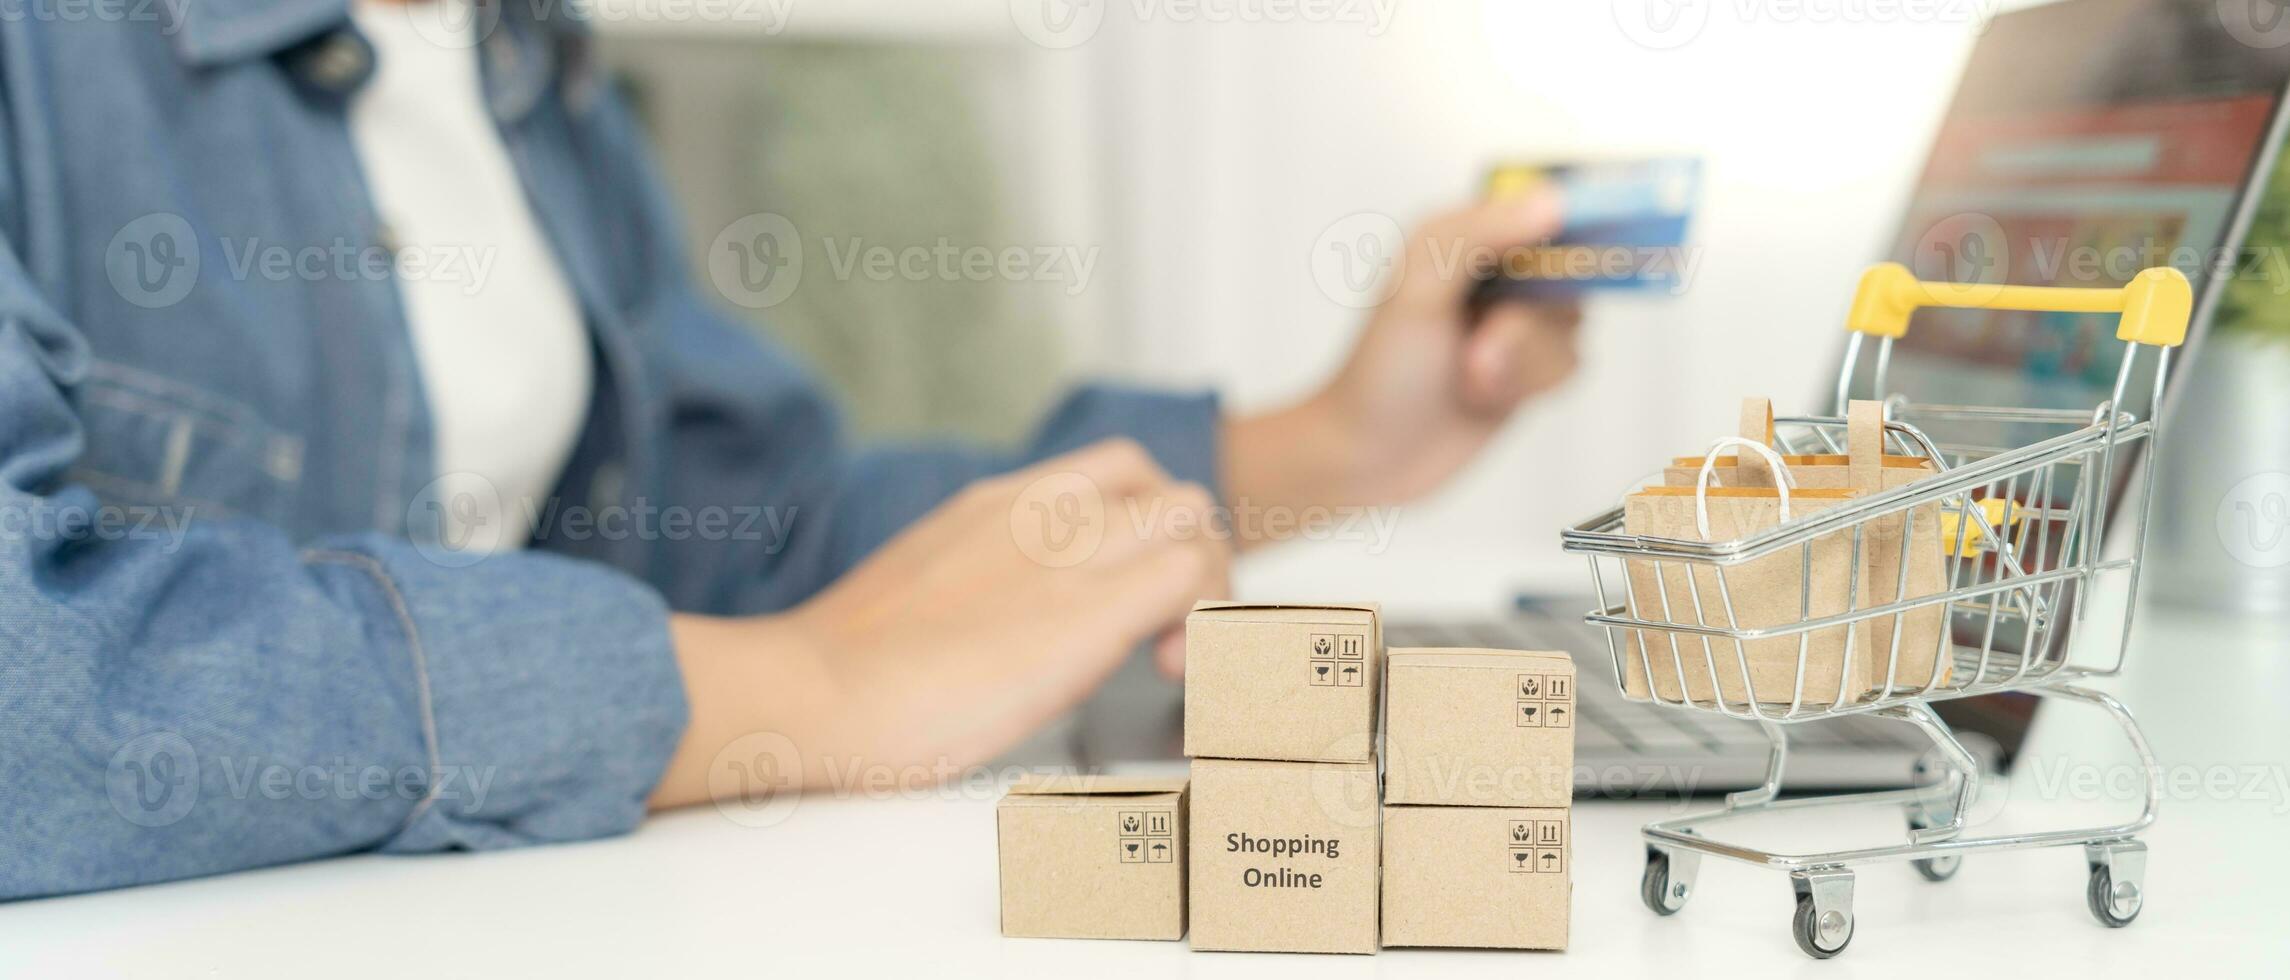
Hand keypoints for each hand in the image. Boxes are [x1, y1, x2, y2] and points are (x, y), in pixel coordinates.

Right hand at [648, 439, 1227, 807]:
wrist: (811, 693)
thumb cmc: (845, 672)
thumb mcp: (922, 590)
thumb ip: (975, 582)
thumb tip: (991, 621)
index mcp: (996, 505)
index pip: (1111, 476)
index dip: (1141, 534)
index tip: (1127, 605)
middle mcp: (1039, 512)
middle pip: (1165, 490)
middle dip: (1187, 557)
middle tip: (1164, 634)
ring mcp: (1067, 555)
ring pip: (1193, 516)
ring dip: (1205, 582)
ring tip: (1170, 654)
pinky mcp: (1088, 614)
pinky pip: (1192, 580)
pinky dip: (1206, 623)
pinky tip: (1169, 674)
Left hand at [1225, 194, 1581, 527]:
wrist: (1370, 457)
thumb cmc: (1380, 368)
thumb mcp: (1418, 286)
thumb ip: (1478, 234)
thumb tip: (1553, 201)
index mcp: (1468, 236)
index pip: (1543, 205)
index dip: (1577, 222)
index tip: (1586, 249)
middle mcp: (1499, 274)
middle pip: (1569, 272)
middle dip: (1527, 320)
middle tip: (1479, 348)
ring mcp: (1517, 323)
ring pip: (1571, 326)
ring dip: (1522, 359)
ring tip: (1468, 377)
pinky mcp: (1530, 370)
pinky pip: (1571, 365)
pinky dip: (1530, 384)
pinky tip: (1483, 396)